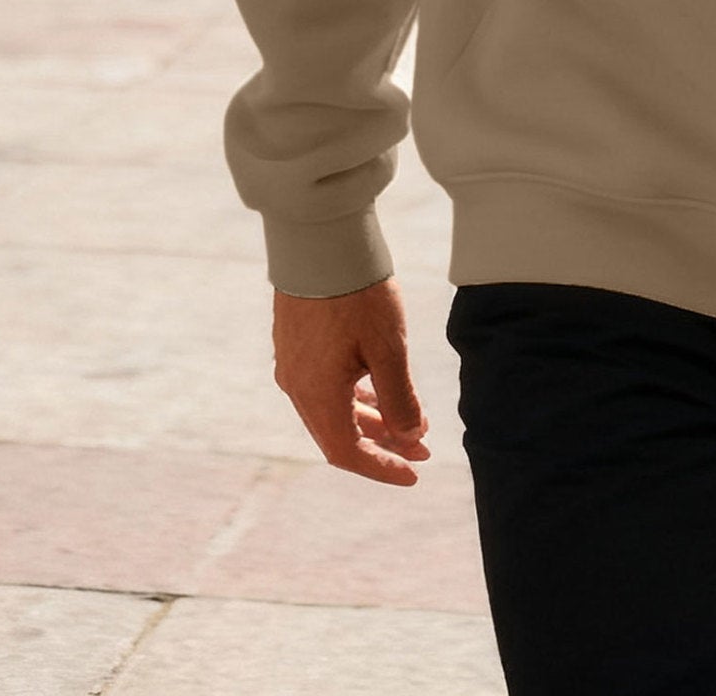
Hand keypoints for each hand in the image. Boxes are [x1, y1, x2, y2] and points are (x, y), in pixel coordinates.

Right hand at [272, 274, 432, 485]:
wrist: (319, 242)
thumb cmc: (357, 294)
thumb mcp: (389, 349)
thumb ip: (399, 398)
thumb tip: (410, 436)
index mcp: (317, 396)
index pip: (348, 453)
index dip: (382, 468)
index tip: (414, 474)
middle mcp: (297, 388)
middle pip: (340, 434)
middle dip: (383, 445)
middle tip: (422, 449)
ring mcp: (293, 365)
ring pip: (334, 409)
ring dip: (372, 419)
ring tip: (411, 422)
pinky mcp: (296, 344)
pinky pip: (325, 387)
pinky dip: (355, 397)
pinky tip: (379, 391)